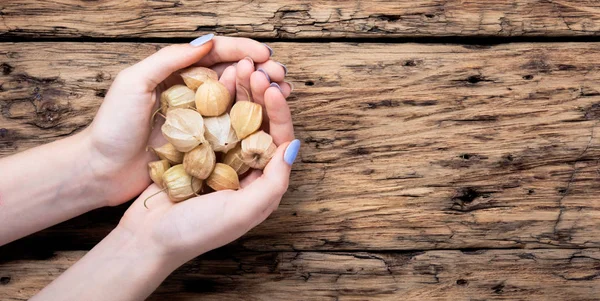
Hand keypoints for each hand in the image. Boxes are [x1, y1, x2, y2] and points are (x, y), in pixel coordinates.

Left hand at [83, 35, 278, 205]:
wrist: (100, 170)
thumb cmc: (112, 126)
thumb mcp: (134, 83)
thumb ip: (169, 59)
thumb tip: (208, 42)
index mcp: (176, 72)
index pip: (216, 54)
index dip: (243, 51)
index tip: (265, 55)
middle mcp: (191, 92)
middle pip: (233, 75)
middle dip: (260, 71)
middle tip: (281, 76)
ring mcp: (198, 118)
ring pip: (237, 99)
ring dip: (261, 94)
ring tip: (282, 93)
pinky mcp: (201, 143)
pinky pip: (231, 127)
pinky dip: (251, 121)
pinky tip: (268, 120)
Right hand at [117, 60, 298, 264]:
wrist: (147, 240)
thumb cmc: (196, 232)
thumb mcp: (241, 212)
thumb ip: (272, 183)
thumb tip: (293, 147)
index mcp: (261, 183)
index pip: (278, 140)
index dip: (278, 113)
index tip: (271, 89)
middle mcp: (244, 169)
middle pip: (259, 124)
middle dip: (259, 95)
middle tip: (253, 69)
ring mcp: (220, 159)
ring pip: (235, 117)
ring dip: (238, 92)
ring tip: (237, 67)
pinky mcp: (196, 153)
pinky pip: (209, 121)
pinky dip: (213, 101)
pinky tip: (213, 81)